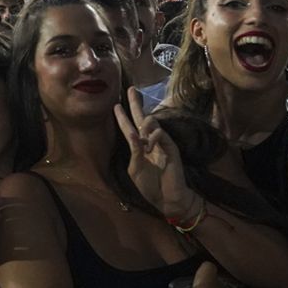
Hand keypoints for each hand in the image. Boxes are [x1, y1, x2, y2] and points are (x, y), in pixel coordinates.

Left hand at [115, 86, 193, 218]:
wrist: (167, 198)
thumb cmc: (150, 186)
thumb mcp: (135, 170)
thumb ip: (134, 152)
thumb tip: (134, 134)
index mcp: (139, 148)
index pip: (129, 128)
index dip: (122, 117)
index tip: (116, 105)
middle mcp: (149, 142)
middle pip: (141, 118)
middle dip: (136, 104)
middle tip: (131, 89)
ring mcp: (161, 143)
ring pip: (151, 122)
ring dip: (144, 127)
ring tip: (144, 142)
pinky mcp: (171, 147)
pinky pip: (161, 134)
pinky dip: (153, 137)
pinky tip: (150, 146)